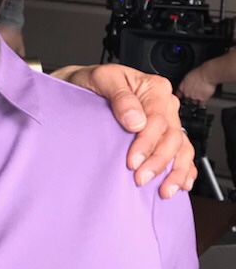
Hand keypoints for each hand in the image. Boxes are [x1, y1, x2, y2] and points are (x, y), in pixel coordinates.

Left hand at [52, 63, 195, 196]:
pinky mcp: (163, 135)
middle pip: (172, 138)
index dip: (147, 144)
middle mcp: (166, 105)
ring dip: (175, 171)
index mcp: (155, 89)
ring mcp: (167, 121)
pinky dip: (184, 170)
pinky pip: (183, 153)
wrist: (83, 86)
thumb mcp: (101, 79)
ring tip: (163, 189)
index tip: (133, 161)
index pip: (158, 121)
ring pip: (181, 148)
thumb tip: (136, 120)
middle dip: (158, 162)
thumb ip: (120, 96)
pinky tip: (180, 184)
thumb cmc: (93, 82)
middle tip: (141, 178)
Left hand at [176, 65, 216, 107]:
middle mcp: (187, 93)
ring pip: (193, 102)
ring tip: (197, 100)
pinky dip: (201, 104)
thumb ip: (186, 83)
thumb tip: (187, 84)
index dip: (180, 96)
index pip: (178, 94)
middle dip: (188, 99)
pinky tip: (201, 104)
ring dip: (195, 102)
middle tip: (191, 98)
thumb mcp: (188, 77)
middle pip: (186, 99)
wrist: (206, 75)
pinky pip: (200, 104)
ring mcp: (194, 97)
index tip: (181, 97)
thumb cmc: (198, 73)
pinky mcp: (202, 99)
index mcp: (182, 87)